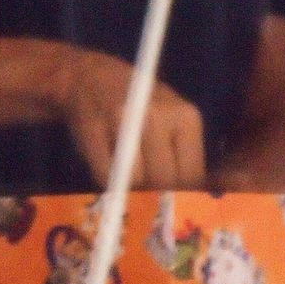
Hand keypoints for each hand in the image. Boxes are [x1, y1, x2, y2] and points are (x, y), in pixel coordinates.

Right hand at [49, 48, 205, 189]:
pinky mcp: (94, 130)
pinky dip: (107, 180)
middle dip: (155, 196)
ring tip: (128, 174)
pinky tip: (108, 165)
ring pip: (135, 181)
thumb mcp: (173, 120)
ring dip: (130, 187)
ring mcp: (124, 121)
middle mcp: (159, 116)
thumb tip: (190, 202)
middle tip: (148, 196)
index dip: (183, 197)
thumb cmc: (141, 105)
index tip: (173, 204)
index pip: (192, 175)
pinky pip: (106, 175)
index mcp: (186, 117)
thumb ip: (183, 156)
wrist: (92, 79)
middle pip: (164, 181)